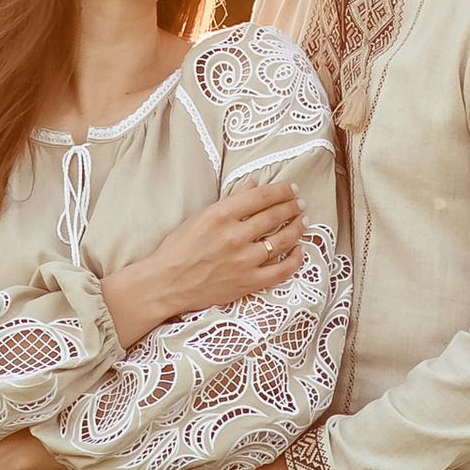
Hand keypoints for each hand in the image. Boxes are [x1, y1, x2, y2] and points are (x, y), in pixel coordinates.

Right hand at [104, 178, 305, 350]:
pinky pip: (280, 270)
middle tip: (300, 203)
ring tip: (303, 221)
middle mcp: (234, 236)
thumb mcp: (199, 217)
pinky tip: (299, 250)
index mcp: (220, 215)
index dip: (281, 191)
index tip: (291, 189)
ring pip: (282, 240)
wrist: (166, 283)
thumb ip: (230, 201)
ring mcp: (243, 261)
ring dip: (297, 228)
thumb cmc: (178, 249)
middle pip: (274, 216)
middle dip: (292, 207)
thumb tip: (254, 185)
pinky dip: (294, 259)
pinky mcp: (248, 282)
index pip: (261, 197)